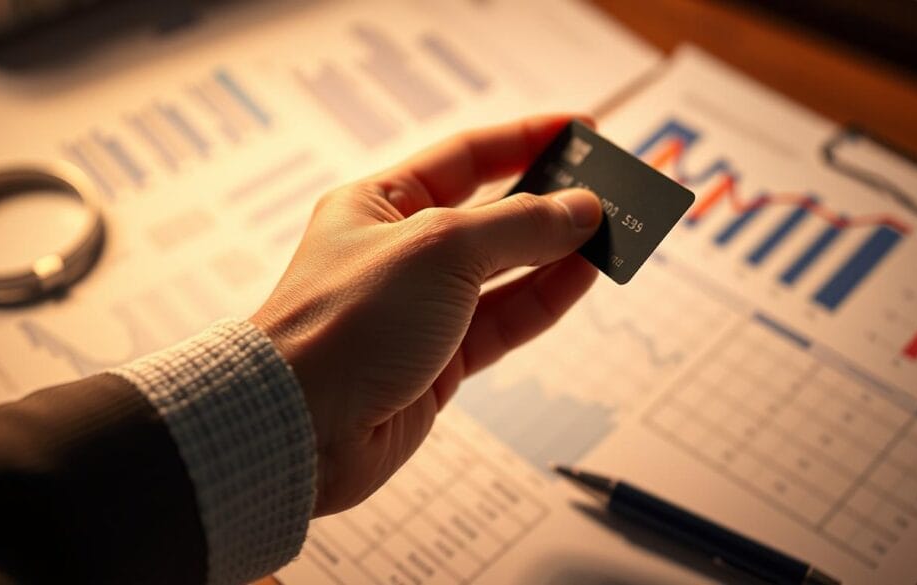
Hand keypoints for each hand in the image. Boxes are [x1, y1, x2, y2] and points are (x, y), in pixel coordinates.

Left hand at [250, 114, 602, 515]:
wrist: (303, 426)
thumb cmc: (346, 321)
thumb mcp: (440, 249)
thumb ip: (517, 226)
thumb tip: (580, 210)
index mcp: (379, 204)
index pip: (464, 157)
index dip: (524, 139)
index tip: (580, 129)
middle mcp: (401, 252)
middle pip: (491, 214)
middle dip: (550, 201)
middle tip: (609, 189)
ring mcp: (422, 309)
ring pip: (505, 271)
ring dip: (558, 252)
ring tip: (613, 232)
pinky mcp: (440, 361)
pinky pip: (504, 319)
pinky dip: (545, 298)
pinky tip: (584, 275)